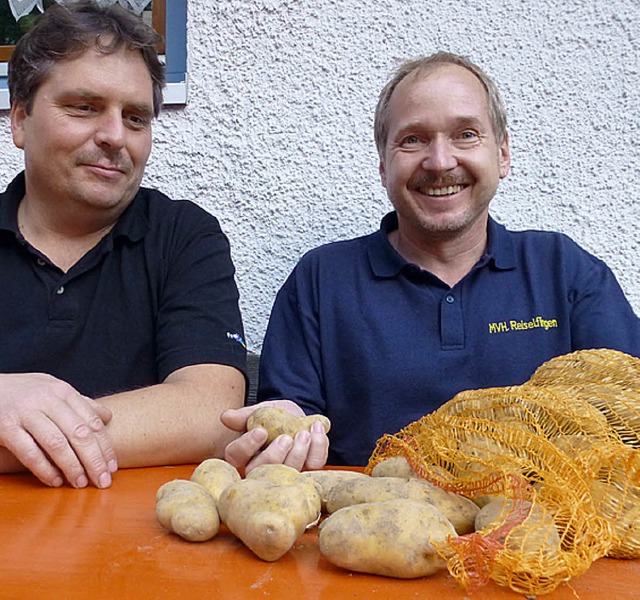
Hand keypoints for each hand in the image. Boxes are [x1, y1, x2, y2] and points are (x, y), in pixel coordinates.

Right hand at [0, 373, 117, 487]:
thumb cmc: (23, 392)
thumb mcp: (52, 389)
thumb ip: (79, 403)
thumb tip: (107, 416)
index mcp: (62, 391)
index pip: (92, 421)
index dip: (105, 446)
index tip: (113, 466)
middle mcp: (47, 399)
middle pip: (79, 434)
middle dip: (95, 460)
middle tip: (103, 481)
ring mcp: (25, 412)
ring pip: (57, 444)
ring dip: (73, 467)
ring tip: (81, 483)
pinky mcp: (6, 427)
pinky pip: (29, 452)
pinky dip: (45, 469)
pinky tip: (55, 481)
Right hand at [221, 400, 328, 473]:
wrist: (300, 416)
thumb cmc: (276, 417)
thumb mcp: (261, 411)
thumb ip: (245, 415)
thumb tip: (226, 417)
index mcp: (245, 453)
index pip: (236, 456)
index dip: (247, 445)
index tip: (260, 431)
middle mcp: (262, 468)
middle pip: (262, 471)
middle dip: (275, 455)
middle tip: (286, 437)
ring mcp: (286, 473)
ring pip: (289, 472)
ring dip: (300, 452)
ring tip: (305, 433)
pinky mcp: (307, 470)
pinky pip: (314, 465)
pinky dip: (318, 447)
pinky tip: (317, 428)